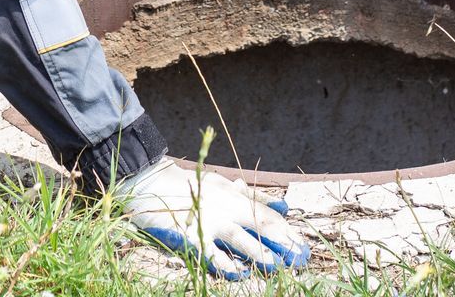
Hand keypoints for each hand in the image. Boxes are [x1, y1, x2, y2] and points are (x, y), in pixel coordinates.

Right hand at [116, 158, 310, 279]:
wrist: (149, 181)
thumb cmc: (190, 185)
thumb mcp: (224, 186)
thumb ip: (253, 197)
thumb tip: (284, 207)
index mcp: (235, 197)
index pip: (268, 215)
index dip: (288, 232)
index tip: (305, 248)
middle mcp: (226, 208)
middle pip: (260, 225)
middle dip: (282, 243)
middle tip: (301, 259)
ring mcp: (208, 221)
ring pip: (239, 238)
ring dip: (258, 254)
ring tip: (277, 267)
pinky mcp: (188, 233)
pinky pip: (208, 252)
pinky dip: (223, 264)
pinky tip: (237, 275)